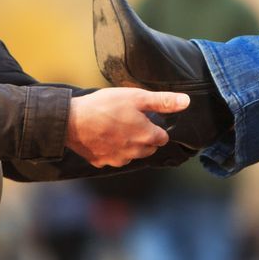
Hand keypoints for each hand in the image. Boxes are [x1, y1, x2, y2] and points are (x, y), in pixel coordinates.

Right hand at [66, 88, 191, 167]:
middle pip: (149, 148)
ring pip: (132, 154)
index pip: (163, 137)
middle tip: (129, 120)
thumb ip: (163, 101)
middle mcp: (135, 152)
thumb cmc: (104, 106)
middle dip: (144, 137)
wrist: (71, 121)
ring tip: (115, 127)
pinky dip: (111, 150)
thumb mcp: (136, 97)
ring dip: (129, 144)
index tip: (145, 117)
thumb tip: (186, 102)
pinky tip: (102, 136)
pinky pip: (113, 158)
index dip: (155, 126)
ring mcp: (118, 160)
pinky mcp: (102, 162)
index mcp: (147, 136)